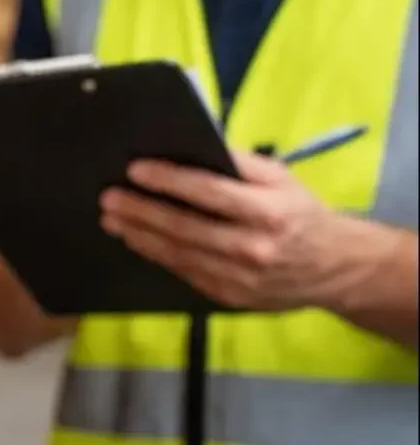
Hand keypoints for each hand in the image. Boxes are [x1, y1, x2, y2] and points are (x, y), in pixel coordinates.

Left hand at [98, 150, 362, 310]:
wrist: (336, 269)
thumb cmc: (302, 214)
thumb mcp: (282, 179)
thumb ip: (240, 164)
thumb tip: (193, 147)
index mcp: (269, 212)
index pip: (209, 193)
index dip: (169, 181)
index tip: (135, 169)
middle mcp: (253, 248)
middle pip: (185, 228)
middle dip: (141, 211)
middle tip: (108, 198)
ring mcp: (240, 278)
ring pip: (179, 255)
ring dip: (139, 235)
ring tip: (112, 219)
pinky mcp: (229, 297)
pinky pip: (185, 273)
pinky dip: (157, 255)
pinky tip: (136, 239)